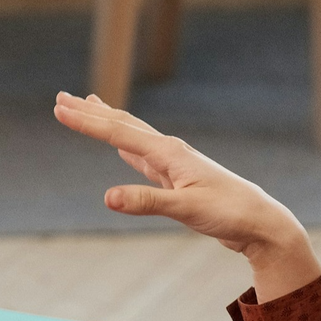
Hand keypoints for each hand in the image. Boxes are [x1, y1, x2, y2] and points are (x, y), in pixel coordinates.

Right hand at [53, 92, 320, 298]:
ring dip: (107, 121)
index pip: (117, 132)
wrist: (261, 223)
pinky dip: (125, 144)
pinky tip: (120, 144)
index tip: (59, 107)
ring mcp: (174, 163)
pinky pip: (142, 154)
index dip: (86, 121)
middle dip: (91, 112)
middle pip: (122, 124)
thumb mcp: (186, 210)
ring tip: (88, 105)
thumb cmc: (229, 213)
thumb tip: (106, 197)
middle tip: (62, 97)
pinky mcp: (177, 178)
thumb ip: (146, 202)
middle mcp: (169, 151)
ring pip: (131, 135)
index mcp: (168, 152)